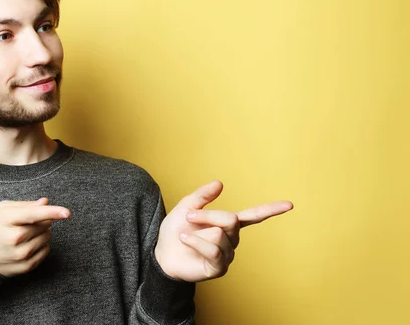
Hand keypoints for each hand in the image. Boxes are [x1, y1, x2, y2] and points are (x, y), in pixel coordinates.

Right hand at [0, 197, 69, 276]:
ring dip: (42, 233)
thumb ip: (24, 205)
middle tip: (25, 222)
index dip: (53, 212)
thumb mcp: (0, 210)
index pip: (34, 214)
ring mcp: (20, 254)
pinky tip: (28, 244)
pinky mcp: (25, 266)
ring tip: (25, 234)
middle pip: (44, 224)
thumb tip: (45, 202)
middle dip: (41, 220)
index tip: (67, 213)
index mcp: (6, 220)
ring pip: (47, 237)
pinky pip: (45, 251)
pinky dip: (42, 245)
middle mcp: (14, 238)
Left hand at [154, 181, 292, 281]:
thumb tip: (220, 183)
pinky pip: (212, 250)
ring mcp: (227, 254)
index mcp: (228, 223)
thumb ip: (202, 196)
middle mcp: (232, 239)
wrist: (163, 252)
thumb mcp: (186, 207)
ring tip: (185, 234)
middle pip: (231, 220)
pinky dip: (195, 242)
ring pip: (220, 234)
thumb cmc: (176, 230)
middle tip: (190, 217)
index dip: (271, 210)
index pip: (254, 216)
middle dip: (208, 216)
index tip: (290, 204)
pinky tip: (185, 240)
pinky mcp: (219, 268)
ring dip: (198, 230)